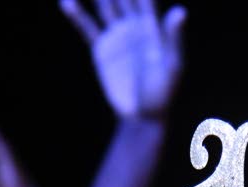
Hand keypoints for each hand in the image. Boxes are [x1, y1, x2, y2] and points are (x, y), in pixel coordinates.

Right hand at [60, 0, 185, 119]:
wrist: (143, 115)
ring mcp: (117, 35)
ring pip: (104, 6)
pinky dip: (77, 15)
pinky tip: (67, 2)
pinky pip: (87, 28)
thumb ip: (173, 37)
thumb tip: (180, 10)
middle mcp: (134, 25)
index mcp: (153, 26)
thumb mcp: (171, 64)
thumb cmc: (163, 91)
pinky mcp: (102, 49)